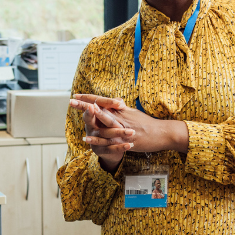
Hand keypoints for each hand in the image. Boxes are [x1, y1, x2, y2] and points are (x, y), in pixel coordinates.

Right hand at [69, 96, 133, 171]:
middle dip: (102, 116)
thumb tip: (119, 101)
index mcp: (92, 118)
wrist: (108, 148)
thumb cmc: (108, 128)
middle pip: (95, 122)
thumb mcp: (109, 117)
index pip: (91, 110)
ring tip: (131, 132)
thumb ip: (112, 108)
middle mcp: (90, 128)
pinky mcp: (100, 150)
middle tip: (110, 111)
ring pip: (105, 135)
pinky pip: (111, 149)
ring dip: (119, 133)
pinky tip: (130, 145)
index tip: (94, 105)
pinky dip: (121, 147)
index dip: (93, 107)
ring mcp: (94, 140)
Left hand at [71, 94, 187, 155]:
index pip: (103, 101)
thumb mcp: (134, 114)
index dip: (89, 98)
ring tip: (77, 113)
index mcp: (121, 110)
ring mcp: (123, 128)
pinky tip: (86, 138)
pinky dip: (97, 138)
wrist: (163, 133)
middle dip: (84, 105)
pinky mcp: (125, 139)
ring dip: (90, 117)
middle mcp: (121, 117)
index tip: (76, 95)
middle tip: (71, 101)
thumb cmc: (149, 124)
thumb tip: (115, 103)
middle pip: (100, 109)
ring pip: (104, 121)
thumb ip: (123, 110)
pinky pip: (109, 139)